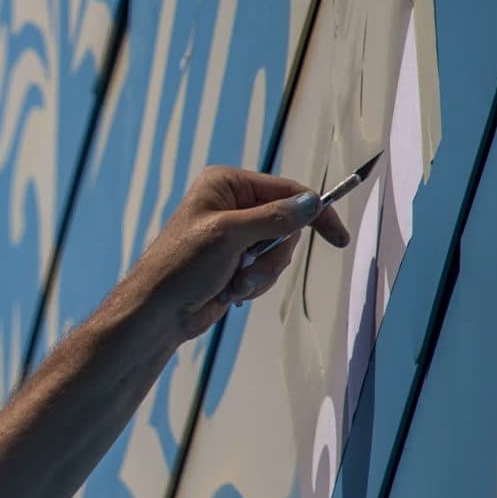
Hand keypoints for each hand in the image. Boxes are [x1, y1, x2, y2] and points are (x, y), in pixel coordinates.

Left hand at [120, 165, 351, 344]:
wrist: (158, 312)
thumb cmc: (182, 266)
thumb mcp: (229, 235)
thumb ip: (273, 218)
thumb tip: (311, 203)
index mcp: (226, 184)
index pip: (287, 191)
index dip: (315, 213)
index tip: (338, 238)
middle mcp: (232, 204)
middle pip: (288, 225)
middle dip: (272, 256)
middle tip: (247, 269)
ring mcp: (235, 234)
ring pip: (279, 253)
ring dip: (261, 274)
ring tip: (233, 283)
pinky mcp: (236, 261)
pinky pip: (267, 271)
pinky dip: (253, 285)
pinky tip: (228, 292)